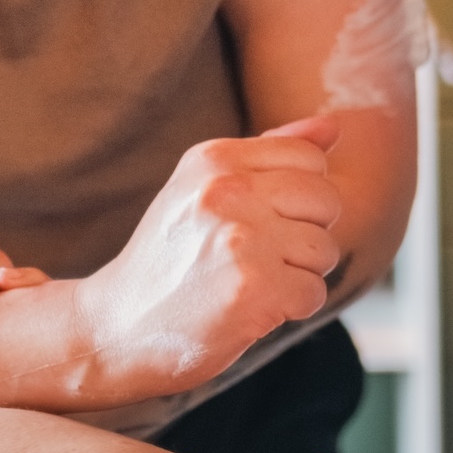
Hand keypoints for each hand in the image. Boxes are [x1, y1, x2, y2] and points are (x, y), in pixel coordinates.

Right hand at [75, 115, 342, 405]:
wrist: (119, 325)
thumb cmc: (169, 257)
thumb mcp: (204, 188)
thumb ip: (269, 153)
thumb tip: (332, 127)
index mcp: (213, 158)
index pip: (310, 158)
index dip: (299, 195)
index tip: (260, 219)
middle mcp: (225, 191)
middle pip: (326, 201)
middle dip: (306, 234)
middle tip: (258, 255)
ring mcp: (240, 239)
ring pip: (325, 250)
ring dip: (297, 275)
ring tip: (249, 280)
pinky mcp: (253, 289)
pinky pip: (313, 293)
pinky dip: (290, 308)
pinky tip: (250, 306)